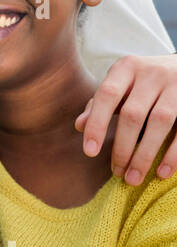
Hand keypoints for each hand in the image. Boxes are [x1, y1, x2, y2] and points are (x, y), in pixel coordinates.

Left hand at [75, 55, 176, 183]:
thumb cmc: (145, 81)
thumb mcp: (122, 84)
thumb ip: (101, 103)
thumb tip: (79, 125)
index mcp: (127, 67)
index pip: (107, 95)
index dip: (97, 124)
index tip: (89, 153)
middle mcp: (151, 73)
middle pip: (133, 114)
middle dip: (123, 148)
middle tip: (117, 173)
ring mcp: (175, 84)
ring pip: (160, 122)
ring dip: (145, 154)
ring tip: (134, 178)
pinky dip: (173, 154)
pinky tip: (162, 172)